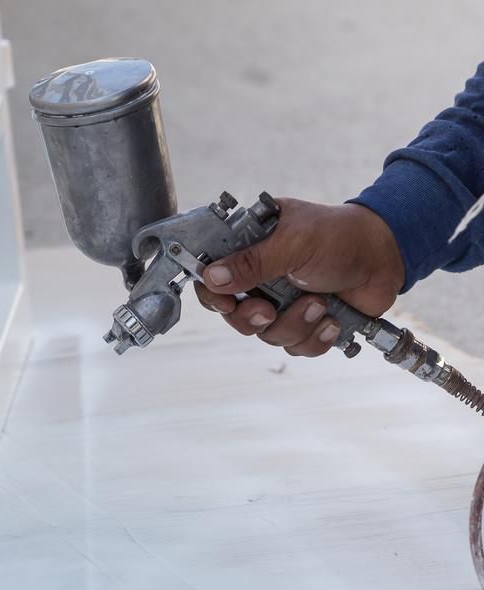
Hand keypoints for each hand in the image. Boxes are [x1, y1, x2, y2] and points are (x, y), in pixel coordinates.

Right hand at [193, 198, 404, 356]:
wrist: (386, 256)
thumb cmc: (340, 236)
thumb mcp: (293, 243)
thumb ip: (251, 262)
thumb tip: (212, 277)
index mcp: (249, 249)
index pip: (211, 276)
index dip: (212, 294)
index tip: (223, 302)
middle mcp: (260, 278)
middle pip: (233, 314)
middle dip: (252, 319)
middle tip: (267, 311)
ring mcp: (281, 302)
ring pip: (266, 334)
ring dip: (293, 324)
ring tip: (318, 303)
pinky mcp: (304, 322)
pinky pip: (295, 346)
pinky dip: (314, 336)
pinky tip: (330, 318)